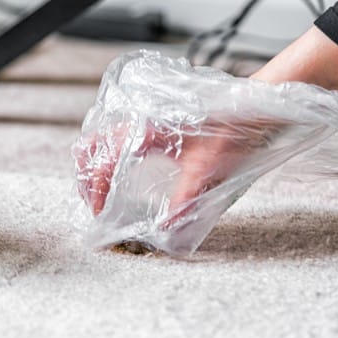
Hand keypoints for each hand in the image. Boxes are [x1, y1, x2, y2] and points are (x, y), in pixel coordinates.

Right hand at [75, 116, 278, 222]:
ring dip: (92, 166)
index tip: (100, 213)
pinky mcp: (151, 122)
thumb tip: (165, 231)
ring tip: (99, 192)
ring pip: (98, 140)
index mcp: (144, 130)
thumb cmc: (232, 132)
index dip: (96, 190)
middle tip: (94, 205)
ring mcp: (142, 119)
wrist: (251, 106)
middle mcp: (137, 121)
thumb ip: (185, 200)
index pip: (103, 161)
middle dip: (85, 178)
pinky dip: (105, 157)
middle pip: (90, 147)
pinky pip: (114, 138)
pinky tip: (117, 175)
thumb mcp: (208, 171)